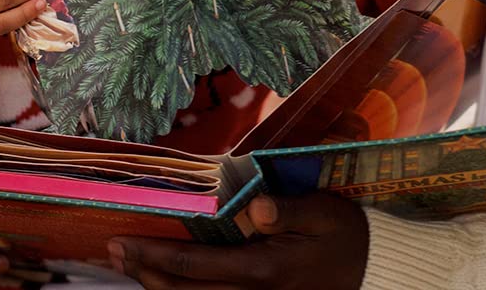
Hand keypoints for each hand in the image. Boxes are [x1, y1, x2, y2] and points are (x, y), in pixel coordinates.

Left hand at [107, 193, 368, 288]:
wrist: (374, 273)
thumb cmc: (345, 234)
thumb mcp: (325, 213)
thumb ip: (290, 209)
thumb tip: (258, 205)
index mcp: (264, 269)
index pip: (194, 267)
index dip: (154, 257)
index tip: (123, 242)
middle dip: (144, 274)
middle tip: (112, 251)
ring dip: (158, 289)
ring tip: (131, 266)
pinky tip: (167, 282)